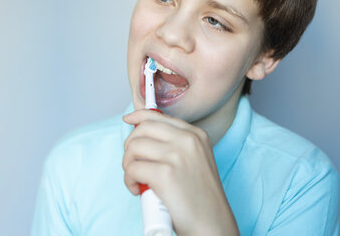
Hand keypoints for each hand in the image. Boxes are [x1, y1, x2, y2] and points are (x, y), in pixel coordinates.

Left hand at [122, 109, 238, 235]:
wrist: (211, 225)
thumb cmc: (200, 198)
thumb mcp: (195, 161)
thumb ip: (175, 145)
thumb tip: (144, 134)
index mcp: (196, 135)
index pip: (158, 116)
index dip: (138, 116)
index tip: (128, 120)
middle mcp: (188, 140)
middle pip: (143, 129)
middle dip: (130, 146)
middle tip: (133, 164)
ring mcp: (177, 155)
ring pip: (134, 148)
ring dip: (128, 166)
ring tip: (137, 181)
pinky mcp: (165, 174)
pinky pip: (132, 169)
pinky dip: (129, 181)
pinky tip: (139, 190)